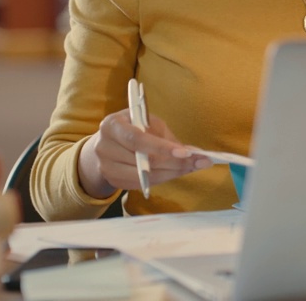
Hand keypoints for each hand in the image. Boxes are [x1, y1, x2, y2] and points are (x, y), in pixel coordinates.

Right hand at [78, 109, 210, 198]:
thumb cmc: (132, 126)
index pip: (137, 139)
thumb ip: (164, 136)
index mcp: (112, 125)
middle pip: (144, 161)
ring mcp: (107, 167)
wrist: (106, 142)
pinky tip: (178, 171)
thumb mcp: (147, 121)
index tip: (185, 153)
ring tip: (193, 166)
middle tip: (200, 162)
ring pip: (146, 176)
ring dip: (173, 172)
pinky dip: (164, 178)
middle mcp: (104, 148)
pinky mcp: (114, 181)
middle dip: (175, 163)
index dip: (162, 148)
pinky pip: (144, 184)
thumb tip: (193, 152)